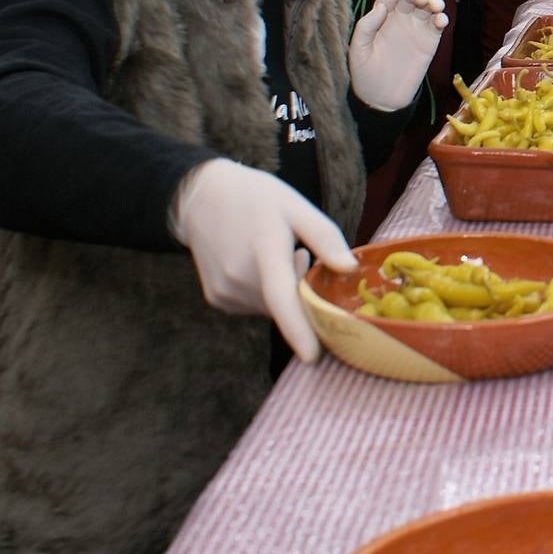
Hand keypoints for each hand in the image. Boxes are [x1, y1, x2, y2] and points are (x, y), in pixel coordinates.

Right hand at [171, 160, 355, 363]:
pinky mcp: (218, 299)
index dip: (297, 329)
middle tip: (299, 252)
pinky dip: (265, 293)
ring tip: (272, 253)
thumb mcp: (296, 206)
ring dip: (283, 291)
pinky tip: (255, 263)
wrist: (202, 197)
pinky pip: (256, 306)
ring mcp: (225, 291)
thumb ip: (325, 237)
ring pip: (273, 307)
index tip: (312, 357)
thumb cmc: (257, 198)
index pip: (281, 296)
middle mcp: (239, 277)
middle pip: (288, 303)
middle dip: (303, 288)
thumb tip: (350, 269)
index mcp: (264, 250)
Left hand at [348, 0, 446, 110]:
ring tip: (434, 7)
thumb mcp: (357, 50)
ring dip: (433, 1)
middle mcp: (399, 20)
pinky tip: (440, 20)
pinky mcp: (429, 42)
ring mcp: (416, 30)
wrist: (381, 100)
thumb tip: (382, 6)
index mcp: (380, 18)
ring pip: (427, 7)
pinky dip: (441, 18)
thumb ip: (366, 26)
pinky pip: (437, 25)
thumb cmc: (365, 74)